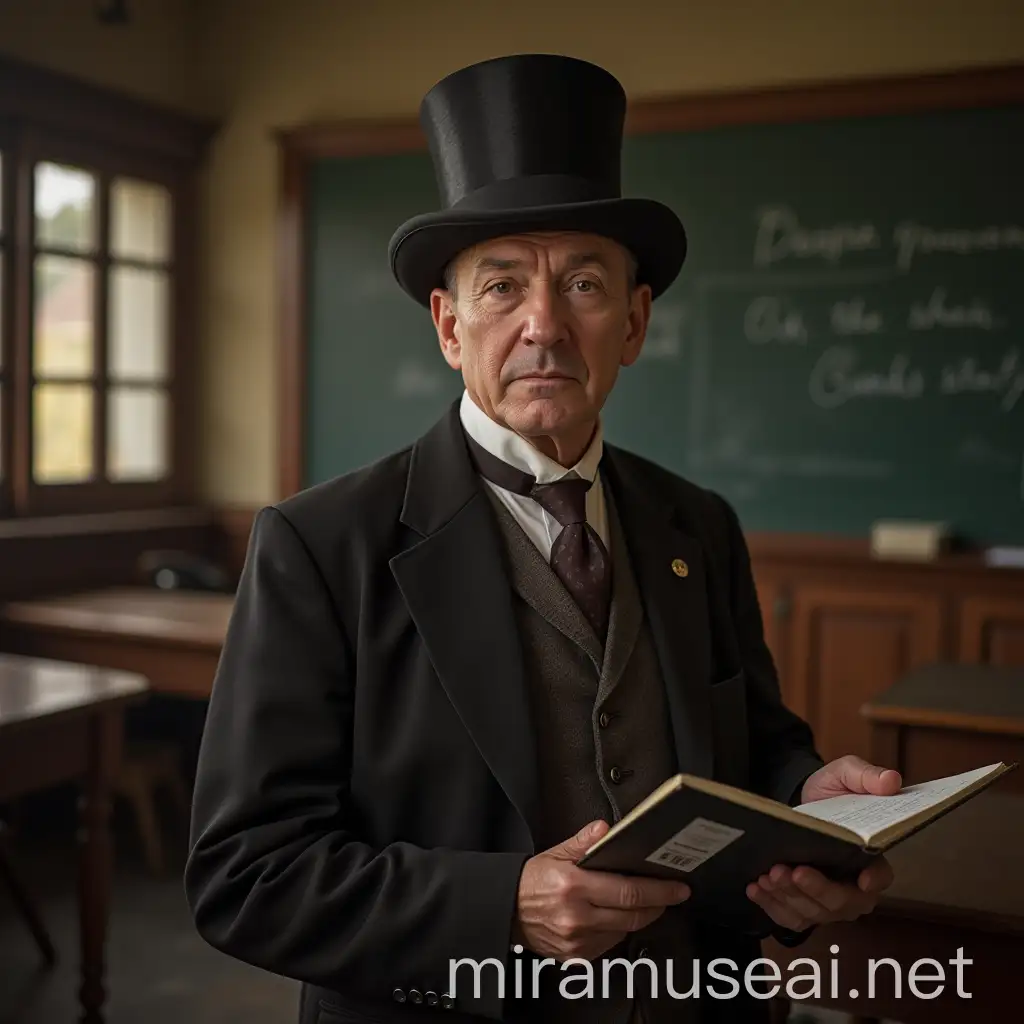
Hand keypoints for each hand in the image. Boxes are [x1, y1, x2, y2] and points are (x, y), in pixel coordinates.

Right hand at [513, 819, 690, 960]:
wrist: (507, 910)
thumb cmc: (532, 881)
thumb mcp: (555, 854)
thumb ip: (582, 842)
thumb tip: (605, 829)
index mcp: (574, 887)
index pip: (628, 892)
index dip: (659, 891)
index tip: (678, 888)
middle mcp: (577, 917)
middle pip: (633, 915)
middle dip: (658, 905)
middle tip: (671, 894)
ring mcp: (578, 941)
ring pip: (624, 931)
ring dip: (638, 917)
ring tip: (641, 902)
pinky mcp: (576, 957)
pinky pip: (609, 944)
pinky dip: (617, 929)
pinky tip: (614, 917)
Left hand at [746, 754, 899, 931]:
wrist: (799, 801)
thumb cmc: (829, 792)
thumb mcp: (844, 775)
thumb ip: (865, 776)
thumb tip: (890, 780)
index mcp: (871, 859)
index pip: (881, 875)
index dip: (875, 879)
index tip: (863, 879)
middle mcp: (854, 888)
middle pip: (843, 901)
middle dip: (817, 889)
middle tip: (793, 870)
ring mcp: (828, 902)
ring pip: (814, 912)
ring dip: (790, 897)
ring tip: (770, 874)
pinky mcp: (802, 907)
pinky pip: (790, 917)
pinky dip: (772, 906)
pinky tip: (756, 888)